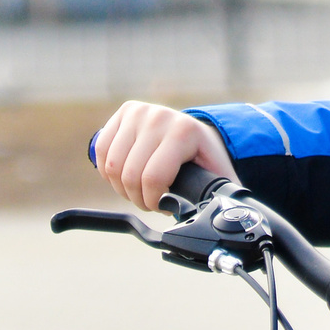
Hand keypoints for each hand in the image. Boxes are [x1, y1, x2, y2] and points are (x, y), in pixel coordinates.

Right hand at [95, 100, 240, 211]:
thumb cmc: (205, 159)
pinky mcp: (125, 112)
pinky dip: (107, 171)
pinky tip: (122, 176)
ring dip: (121, 187)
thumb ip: (222, 197)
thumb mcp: (217, 176)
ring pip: (112, 166)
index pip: (153, 178)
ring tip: (137, 190)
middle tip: (149, 201)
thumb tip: (228, 217)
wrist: (196, 131)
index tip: (162, 205)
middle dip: (137, 198)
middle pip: (130, 175)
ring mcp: (139, 112)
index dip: (153, 202)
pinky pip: (101, 150)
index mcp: (184, 132)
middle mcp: (159, 117)